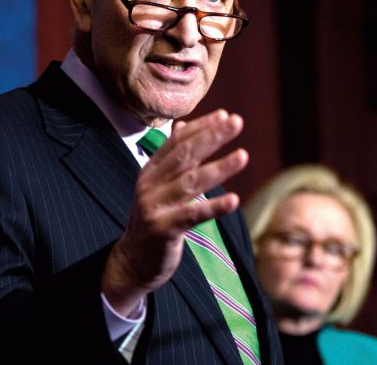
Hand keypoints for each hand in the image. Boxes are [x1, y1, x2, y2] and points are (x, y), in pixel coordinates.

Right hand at [101, 109, 247, 315]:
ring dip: (219, 168)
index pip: (177, 142)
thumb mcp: (159, 185)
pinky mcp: (163, 229)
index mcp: (151, 171)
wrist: (133, 260)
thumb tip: (183, 126)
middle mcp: (150, 184)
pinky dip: (213, 207)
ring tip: (243, 156)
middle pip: (184, 156)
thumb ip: (172, 157)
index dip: (201, 127)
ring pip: (190, 182)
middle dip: (211, 137)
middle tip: (236, 122)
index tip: (224, 115)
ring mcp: (154, 206)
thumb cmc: (154, 218)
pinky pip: (192, 215)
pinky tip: (233, 200)